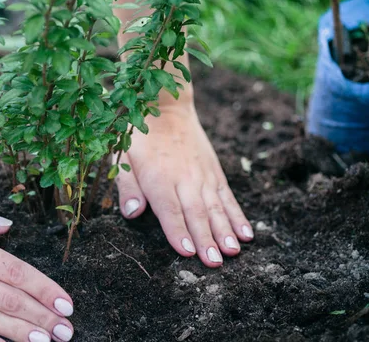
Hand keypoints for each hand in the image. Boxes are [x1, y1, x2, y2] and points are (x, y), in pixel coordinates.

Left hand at [115, 104, 253, 267]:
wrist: (165, 106)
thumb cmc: (138, 136)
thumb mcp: (121, 157)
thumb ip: (127, 186)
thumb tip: (132, 213)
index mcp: (158, 178)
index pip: (169, 210)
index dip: (178, 231)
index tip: (188, 252)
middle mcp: (184, 179)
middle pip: (196, 213)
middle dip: (205, 239)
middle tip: (215, 262)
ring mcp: (203, 176)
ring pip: (215, 207)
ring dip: (225, 231)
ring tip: (233, 252)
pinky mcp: (214, 173)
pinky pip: (228, 197)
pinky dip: (237, 216)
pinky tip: (247, 233)